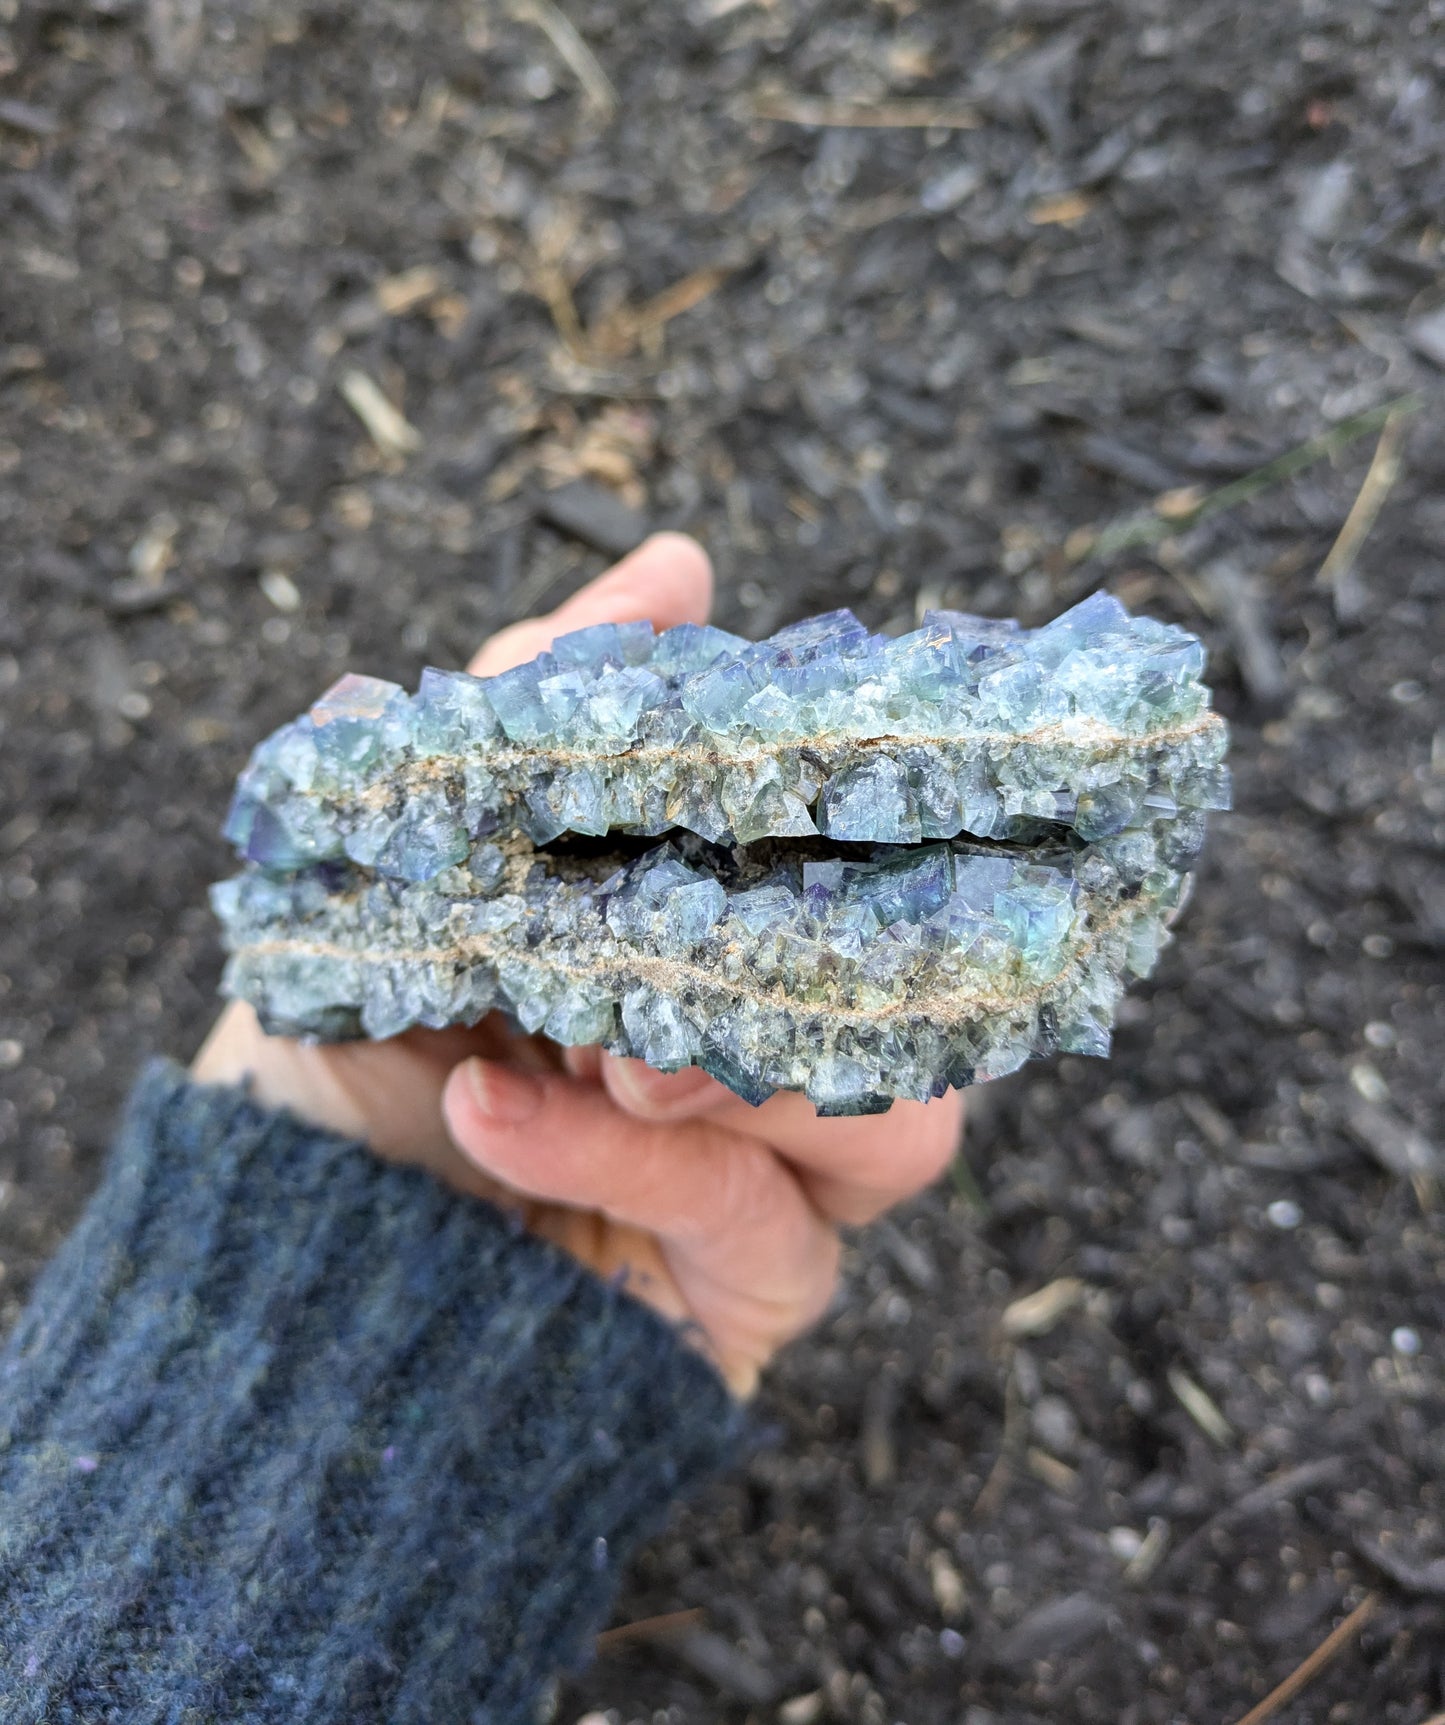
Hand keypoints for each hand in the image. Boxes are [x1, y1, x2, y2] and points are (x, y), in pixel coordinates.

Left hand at [193, 534, 964, 1393]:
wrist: (268, 1255)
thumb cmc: (355, 1034)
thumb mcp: (428, 843)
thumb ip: (552, 695)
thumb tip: (684, 563)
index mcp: (725, 936)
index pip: (859, 867)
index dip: (847, 814)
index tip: (786, 759)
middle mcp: (773, 1054)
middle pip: (922, 1002)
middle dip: (802, 961)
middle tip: (666, 939)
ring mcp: (778, 1182)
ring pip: (902, 1128)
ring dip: (740, 1075)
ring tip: (601, 1053)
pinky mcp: (752, 1290)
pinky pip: (771, 1228)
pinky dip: (635, 1164)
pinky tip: (497, 1111)